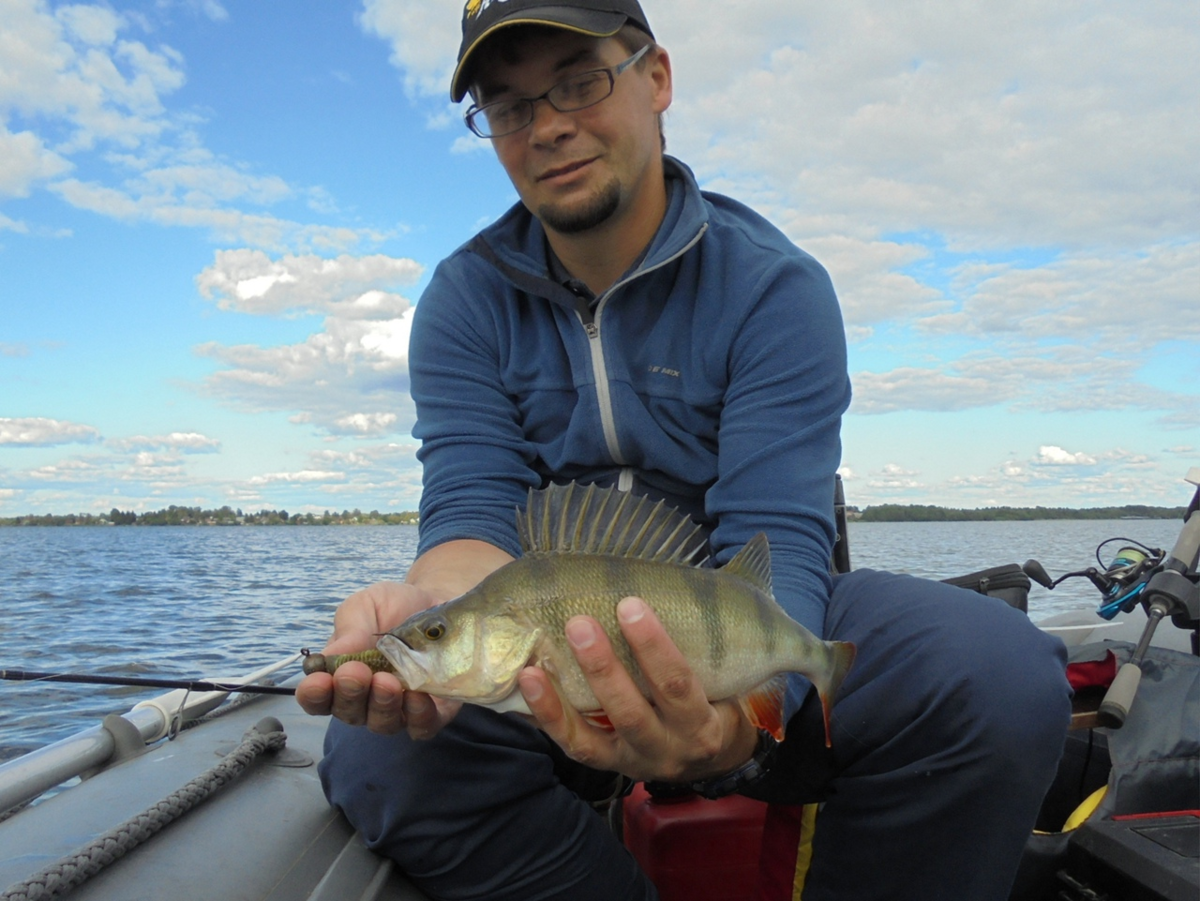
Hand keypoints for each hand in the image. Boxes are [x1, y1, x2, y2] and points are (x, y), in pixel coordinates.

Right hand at [294, 580, 461, 737]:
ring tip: (387, 681)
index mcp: (340, 675)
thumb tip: (329, 658)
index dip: (314, 695)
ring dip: (382, 705)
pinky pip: (421, 726)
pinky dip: (418, 715)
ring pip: (383, 723)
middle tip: (357, 673)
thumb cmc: (394, 606)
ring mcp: (397, 709)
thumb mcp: (367, 606)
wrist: (438, 602)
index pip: (317, 698)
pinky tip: (418, 695)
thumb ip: (350, 630)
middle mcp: (365, 699)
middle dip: (350, 694)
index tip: (319, 681)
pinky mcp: (431, 712)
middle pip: (348, 713)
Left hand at [517, 596, 758, 782]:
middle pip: (632, 711)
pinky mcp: (605, 762)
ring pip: (594, 733)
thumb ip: (731, 619)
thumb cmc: (718, 693)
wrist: (711, 756)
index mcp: (703, 723)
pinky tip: (531, 681)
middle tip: (579, 622)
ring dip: (565, 694)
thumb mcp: (734, 669)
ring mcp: (632, 758)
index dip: (654, 646)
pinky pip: (573, 744)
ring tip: (541, 655)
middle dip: (604, 668)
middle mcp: (667, 746)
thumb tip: (762, 541)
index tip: (630, 602)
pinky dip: (548, 714)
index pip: (679, 684)